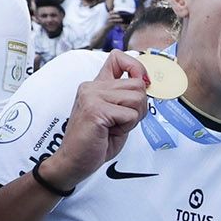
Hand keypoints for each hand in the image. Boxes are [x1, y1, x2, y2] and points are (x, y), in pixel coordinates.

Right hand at [47, 50, 149, 187]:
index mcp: (96, 86)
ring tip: (114, 126)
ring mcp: (92, 96)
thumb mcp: (116, 115)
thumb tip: (147, 83)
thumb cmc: (95, 142)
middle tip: (122, 121)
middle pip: (137, 84)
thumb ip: (127, 98)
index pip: (118, 58)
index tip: (141, 84)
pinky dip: (126, 127)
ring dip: (133, 118)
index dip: (136, 68)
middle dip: (139, 106)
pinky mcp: (95, 110)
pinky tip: (109, 132)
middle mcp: (92, 87)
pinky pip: (130, 115)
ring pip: (137, 98)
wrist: (74, 162)